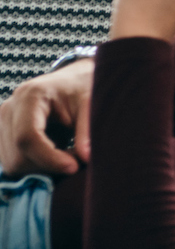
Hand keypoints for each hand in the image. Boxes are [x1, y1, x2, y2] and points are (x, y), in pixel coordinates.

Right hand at [0, 59, 93, 175]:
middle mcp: (9, 109)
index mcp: (30, 95)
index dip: (49, 158)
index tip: (73, 167)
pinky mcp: (3, 135)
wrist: (72, 81)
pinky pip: (13, 162)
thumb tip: (85, 158)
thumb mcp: (91, 102)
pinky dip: (36, 165)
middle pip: (17, 155)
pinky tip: (55, 153)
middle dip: (48, 165)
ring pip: (13, 164)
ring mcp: (1, 123)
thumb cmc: (82, 87)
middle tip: (77, 159)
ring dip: (43, 167)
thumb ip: (88, 129)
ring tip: (68, 153)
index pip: (27, 137)